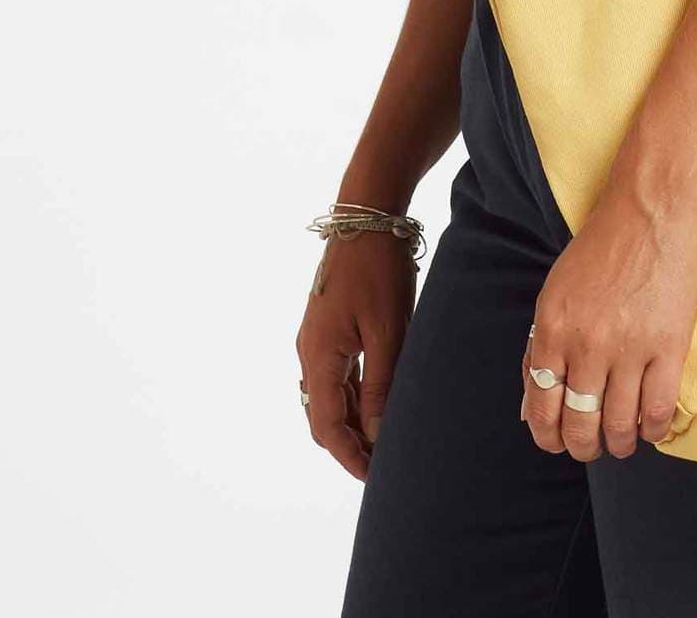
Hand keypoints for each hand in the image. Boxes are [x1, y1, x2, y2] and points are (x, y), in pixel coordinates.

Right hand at [296, 232, 417, 481]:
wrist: (367, 217)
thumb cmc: (380, 271)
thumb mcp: (388, 331)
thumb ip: (381, 385)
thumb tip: (377, 434)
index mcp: (318, 356)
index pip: (326, 426)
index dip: (350, 456)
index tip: (374, 478)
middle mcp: (309, 351)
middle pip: (322, 415)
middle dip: (349, 444)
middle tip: (382, 466)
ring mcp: (316, 338)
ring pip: (329, 395)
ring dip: (351, 420)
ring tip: (383, 439)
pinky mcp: (328, 326)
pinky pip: (336, 373)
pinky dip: (353, 395)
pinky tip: (377, 401)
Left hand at [520, 188, 696, 460]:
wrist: (649, 210)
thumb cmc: (601, 248)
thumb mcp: (554, 292)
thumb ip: (538, 348)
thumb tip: (529, 408)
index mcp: (552, 329)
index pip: (541, 406)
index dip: (548, 436)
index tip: (557, 443)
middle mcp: (586, 344)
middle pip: (579, 425)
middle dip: (583, 447)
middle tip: (591, 447)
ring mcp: (629, 347)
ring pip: (619, 425)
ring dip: (619, 443)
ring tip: (623, 441)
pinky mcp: (668, 346)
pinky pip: (657, 410)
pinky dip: (652, 429)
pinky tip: (650, 427)